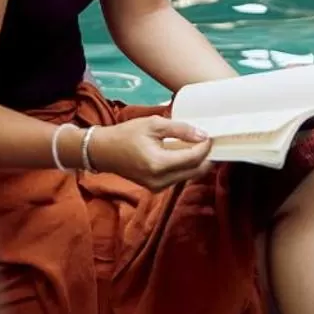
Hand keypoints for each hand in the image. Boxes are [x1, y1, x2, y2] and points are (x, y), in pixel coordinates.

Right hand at [90, 117, 213, 191]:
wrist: (103, 151)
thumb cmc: (126, 134)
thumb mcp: (153, 124)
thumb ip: (180, 129)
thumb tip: (203, 135)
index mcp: (159, 164)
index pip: (193, 158)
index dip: (205, 147)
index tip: (210, 135)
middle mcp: (160, 180)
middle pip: (195, 171)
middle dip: (206, 157)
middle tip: (209, 142)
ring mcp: (158, 187)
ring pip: (188, 176)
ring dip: (197, 163)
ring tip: (198, 146)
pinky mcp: (155, 188)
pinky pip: (178, 178)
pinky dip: (185, 167)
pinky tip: (185, 154)